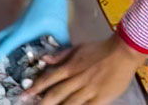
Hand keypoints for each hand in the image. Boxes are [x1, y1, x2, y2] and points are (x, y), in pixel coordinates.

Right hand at [0, 0, 69, 63]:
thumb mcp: (60, 30)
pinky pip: (12, 30)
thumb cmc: (52, 7)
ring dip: (3, 43)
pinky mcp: (23, 18)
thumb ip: (63, 45)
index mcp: (22, 31)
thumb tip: (66, 56)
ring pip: (4, 34)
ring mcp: (19, 21)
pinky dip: (11, 38)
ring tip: (8, 55)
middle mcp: (17, 27)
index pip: (5, 45)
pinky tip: (21, 44)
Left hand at [25, 34, 145, 104]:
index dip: (36, 87)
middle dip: (41, 102)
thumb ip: (61, 54)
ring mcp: (88, 89)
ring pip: (69, 103)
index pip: (49, 78)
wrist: (123, 51)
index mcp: (71, 66)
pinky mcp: (100, 98)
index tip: (25, 94)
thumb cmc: (101, 49)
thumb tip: (44, 59)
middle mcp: (77, 78)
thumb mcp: (78, 47)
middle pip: (56, 93)